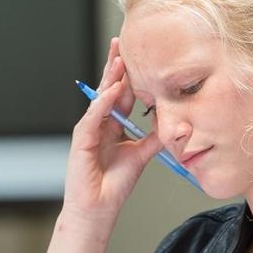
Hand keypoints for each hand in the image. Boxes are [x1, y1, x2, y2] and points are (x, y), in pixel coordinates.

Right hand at [62, 37, 162, 226]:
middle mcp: (99, 124)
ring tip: (120, 60)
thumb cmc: (114, 185)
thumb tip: (171, 124)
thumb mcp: (141, 155)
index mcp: (111, 126)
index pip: (121, 94)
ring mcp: (88, 130)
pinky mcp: (81, 139)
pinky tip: (113, 90)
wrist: (98, 209)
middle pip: (108, 89)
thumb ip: (152, 138)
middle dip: (116, 66)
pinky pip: (93, 116)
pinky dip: (103, 103)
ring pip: (100, 98)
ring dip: (111, 78)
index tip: (139, 56)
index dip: (130, 75)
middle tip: (122, 43)